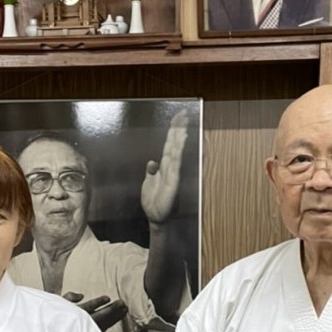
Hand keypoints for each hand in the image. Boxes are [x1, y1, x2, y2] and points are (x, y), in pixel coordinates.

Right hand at [62, 292, 128, 331]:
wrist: (55, 331)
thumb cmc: (57, 315)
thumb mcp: (60, 303)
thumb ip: (70, 297)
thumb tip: (81, 295)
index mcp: (75, 314)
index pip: (89, 307)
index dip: (99, 302)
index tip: (107, 298)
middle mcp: (82, 322)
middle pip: (100, 316)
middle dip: (113, 310)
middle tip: (123, 304)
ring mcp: (87, 330)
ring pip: (104, 322)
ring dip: (115, 316)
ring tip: (124, 310)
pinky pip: (104, 327)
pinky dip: (111, 322)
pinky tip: (117, 318)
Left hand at [141, 109, 188, 223]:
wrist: (155, 217)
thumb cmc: (153, 201)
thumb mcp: (148, 183)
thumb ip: (151, 172)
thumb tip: (151, 162)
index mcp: (163, 167)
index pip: (169, 145)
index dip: (172, 132)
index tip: (177, 118)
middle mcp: (170, 167)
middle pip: (174, 144)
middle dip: (178, 128)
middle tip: (182, 114)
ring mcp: (173, 172)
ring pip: (176, 150)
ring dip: (179, 136)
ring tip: (183, 122)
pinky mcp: (173, 179)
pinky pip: (176, 161)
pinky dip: (179, 149)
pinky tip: (181, 140)